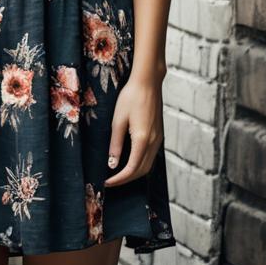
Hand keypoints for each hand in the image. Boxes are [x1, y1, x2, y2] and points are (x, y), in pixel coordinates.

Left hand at [103, 73, 163, 187]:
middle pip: (142, 170)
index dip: (118, 179)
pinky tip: (130, 160)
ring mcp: (158, 138)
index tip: (106, 183)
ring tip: (118, 173)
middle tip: (111, 181)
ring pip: (148, 164)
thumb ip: (115, 144)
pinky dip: (140, 163)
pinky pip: (151, 155)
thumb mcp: (118, 120)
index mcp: (142, 139)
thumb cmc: (131, 97)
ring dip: (134, 172)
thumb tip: (112, 164)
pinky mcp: (159, 134)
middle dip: (126, 179)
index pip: (131, 169)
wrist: (148, 82)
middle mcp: (154, 142)